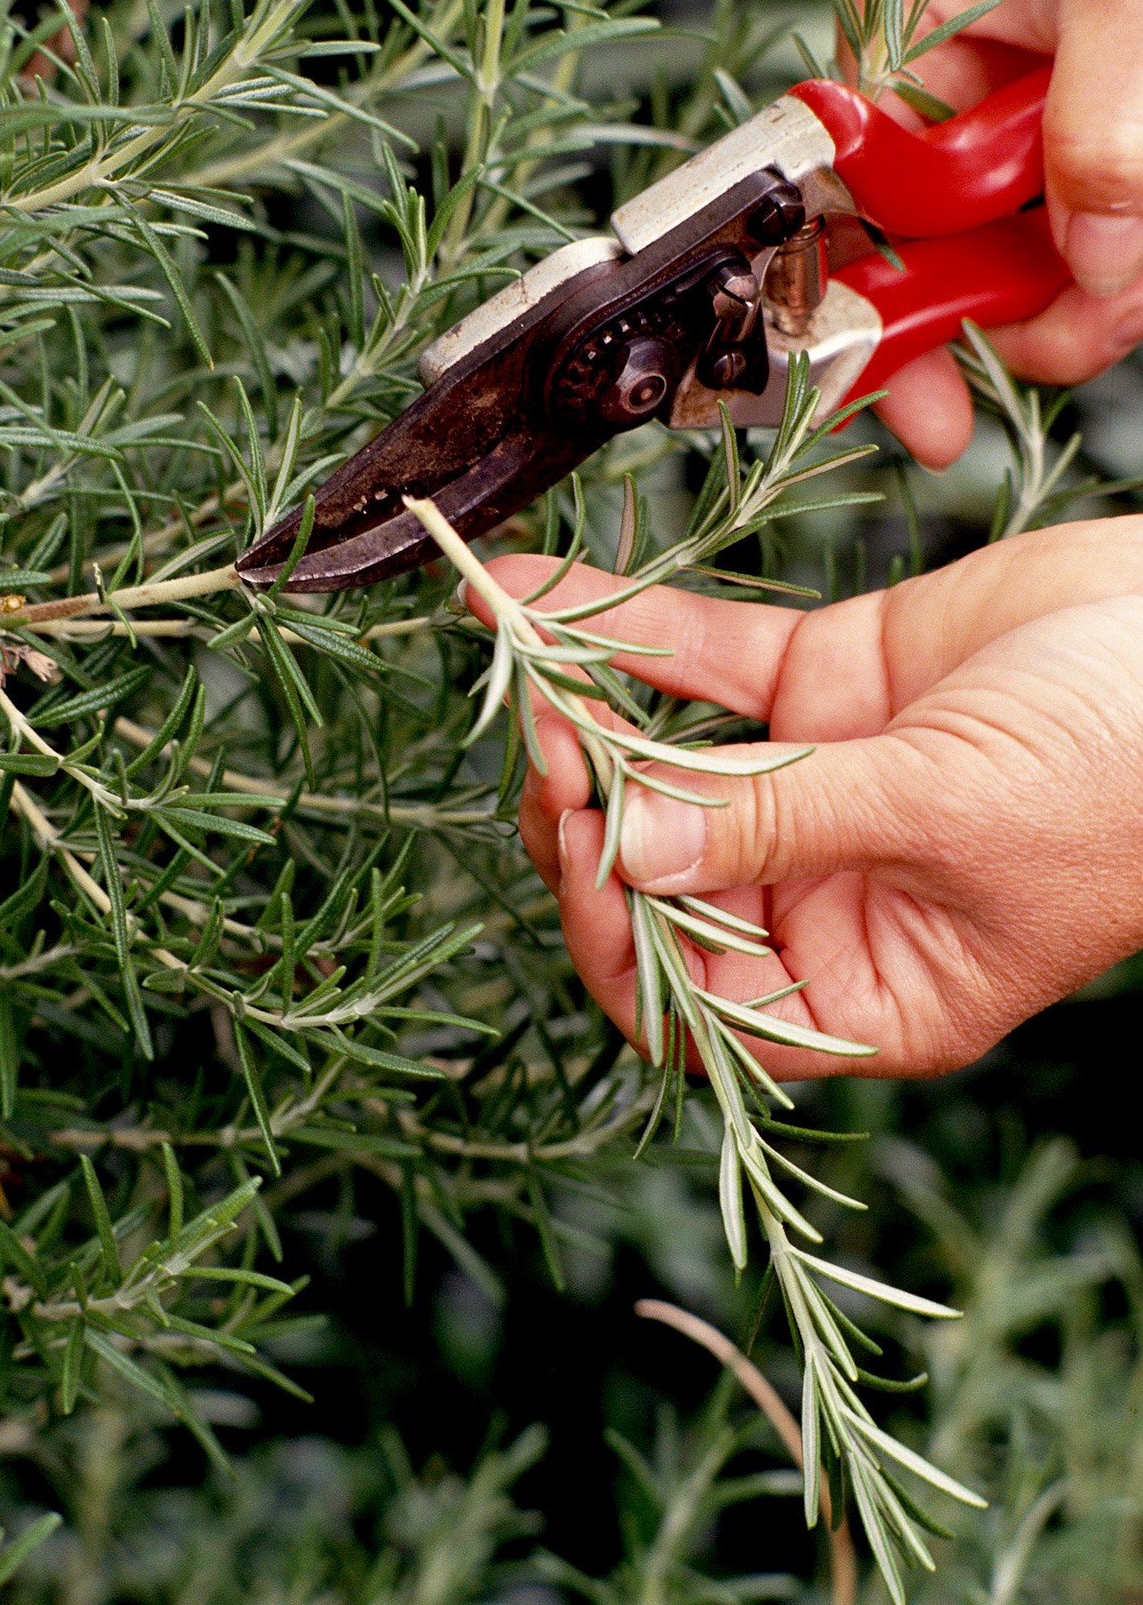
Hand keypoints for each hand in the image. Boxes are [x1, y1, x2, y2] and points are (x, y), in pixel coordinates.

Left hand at [471, 518, 1142, 1077]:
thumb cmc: (1134, 768)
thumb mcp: (950, 814)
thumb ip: (781, 826)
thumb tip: (625, 850)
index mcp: (867, 988)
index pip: (696, 1005)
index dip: (620, 940)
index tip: (585, 845)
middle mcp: (824, 899)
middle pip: (656, 882)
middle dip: (587, 817)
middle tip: (550, 742)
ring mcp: (815, 791)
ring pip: (665, 768)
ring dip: (585, 717)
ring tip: (523, 663)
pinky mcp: (821, 691)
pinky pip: (700, 668)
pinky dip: (622, 632)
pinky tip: (532, 599)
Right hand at [838, 0, 1142, 465]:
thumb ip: (1097, 132)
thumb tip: (1088, 262)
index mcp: (902, 19)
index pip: (852, 198)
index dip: (880, 314)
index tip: (925, 404)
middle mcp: (932, 82)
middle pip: (930, 255)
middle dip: (1007, 314)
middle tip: (1083, 336)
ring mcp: (994, 125)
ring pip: (1007, 267)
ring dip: (1076, 300)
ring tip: (1135, 283)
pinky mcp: (1056, 150)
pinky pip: (1064, 248)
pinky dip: (1109, 274)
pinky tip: (1134, 262)